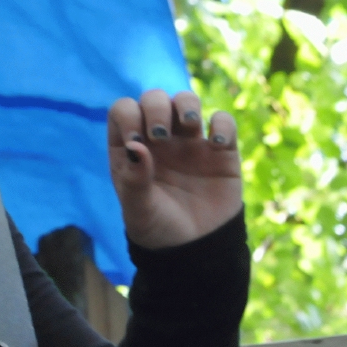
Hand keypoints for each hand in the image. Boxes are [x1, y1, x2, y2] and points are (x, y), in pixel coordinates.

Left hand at [107, 89, 242, 249]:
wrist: (195, 248)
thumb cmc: (157, 226)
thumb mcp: (138, 208)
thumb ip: (134, 179)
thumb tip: (135, 145)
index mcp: (131, 146)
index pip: (123, 110)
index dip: (128, 116)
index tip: (137, 140)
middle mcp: (159, 138)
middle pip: (154, 98)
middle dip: (156, 108)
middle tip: (161, 136)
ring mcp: (190, 142)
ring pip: (186, 101)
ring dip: (186, 104)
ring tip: (189, 124)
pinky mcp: (221, 151)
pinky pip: (223, 122)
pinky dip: (222, 124)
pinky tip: (217, 144)